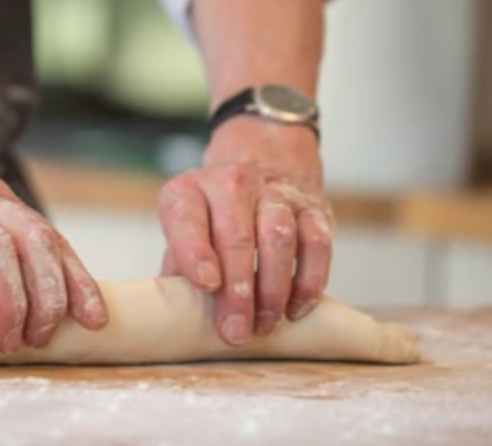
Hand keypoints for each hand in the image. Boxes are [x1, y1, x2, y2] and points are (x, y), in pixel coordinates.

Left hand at [158, 118, 333, 345]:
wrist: (265, 160)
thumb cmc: (215, 214)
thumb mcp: (187, 228)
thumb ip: (180, 266)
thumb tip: (174, 316)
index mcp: (189, 191)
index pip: (186, 218)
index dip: (195, 252)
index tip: (206, 284)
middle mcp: (230, 184)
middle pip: (236, 236)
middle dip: (237, 290)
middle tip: (236, 331)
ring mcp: (275, 193)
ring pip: (278, 237)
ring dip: (273, 288)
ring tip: (264, 324)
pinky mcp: (313, 207)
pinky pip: (317, 243)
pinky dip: (309, 280)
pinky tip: (296, 308)